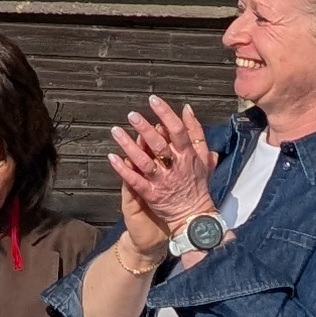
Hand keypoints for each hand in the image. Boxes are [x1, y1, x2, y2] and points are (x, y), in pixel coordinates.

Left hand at [108, 96, 217, 243]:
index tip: (153, 100)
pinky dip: (123, 169)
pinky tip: (112, 157)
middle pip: (159, 145)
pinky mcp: (151, 194)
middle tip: (132, 115)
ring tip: (116, 132)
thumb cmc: (197, 184)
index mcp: (188, 156)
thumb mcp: (204, 158)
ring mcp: (162, 181)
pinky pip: (135, 180)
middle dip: (145, 129)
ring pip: (144, 161)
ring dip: (129, 146)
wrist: (194, 216)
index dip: (165, 114)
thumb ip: (196, 133)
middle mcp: (175, 167)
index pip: (177, 131)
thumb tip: (187, 109)